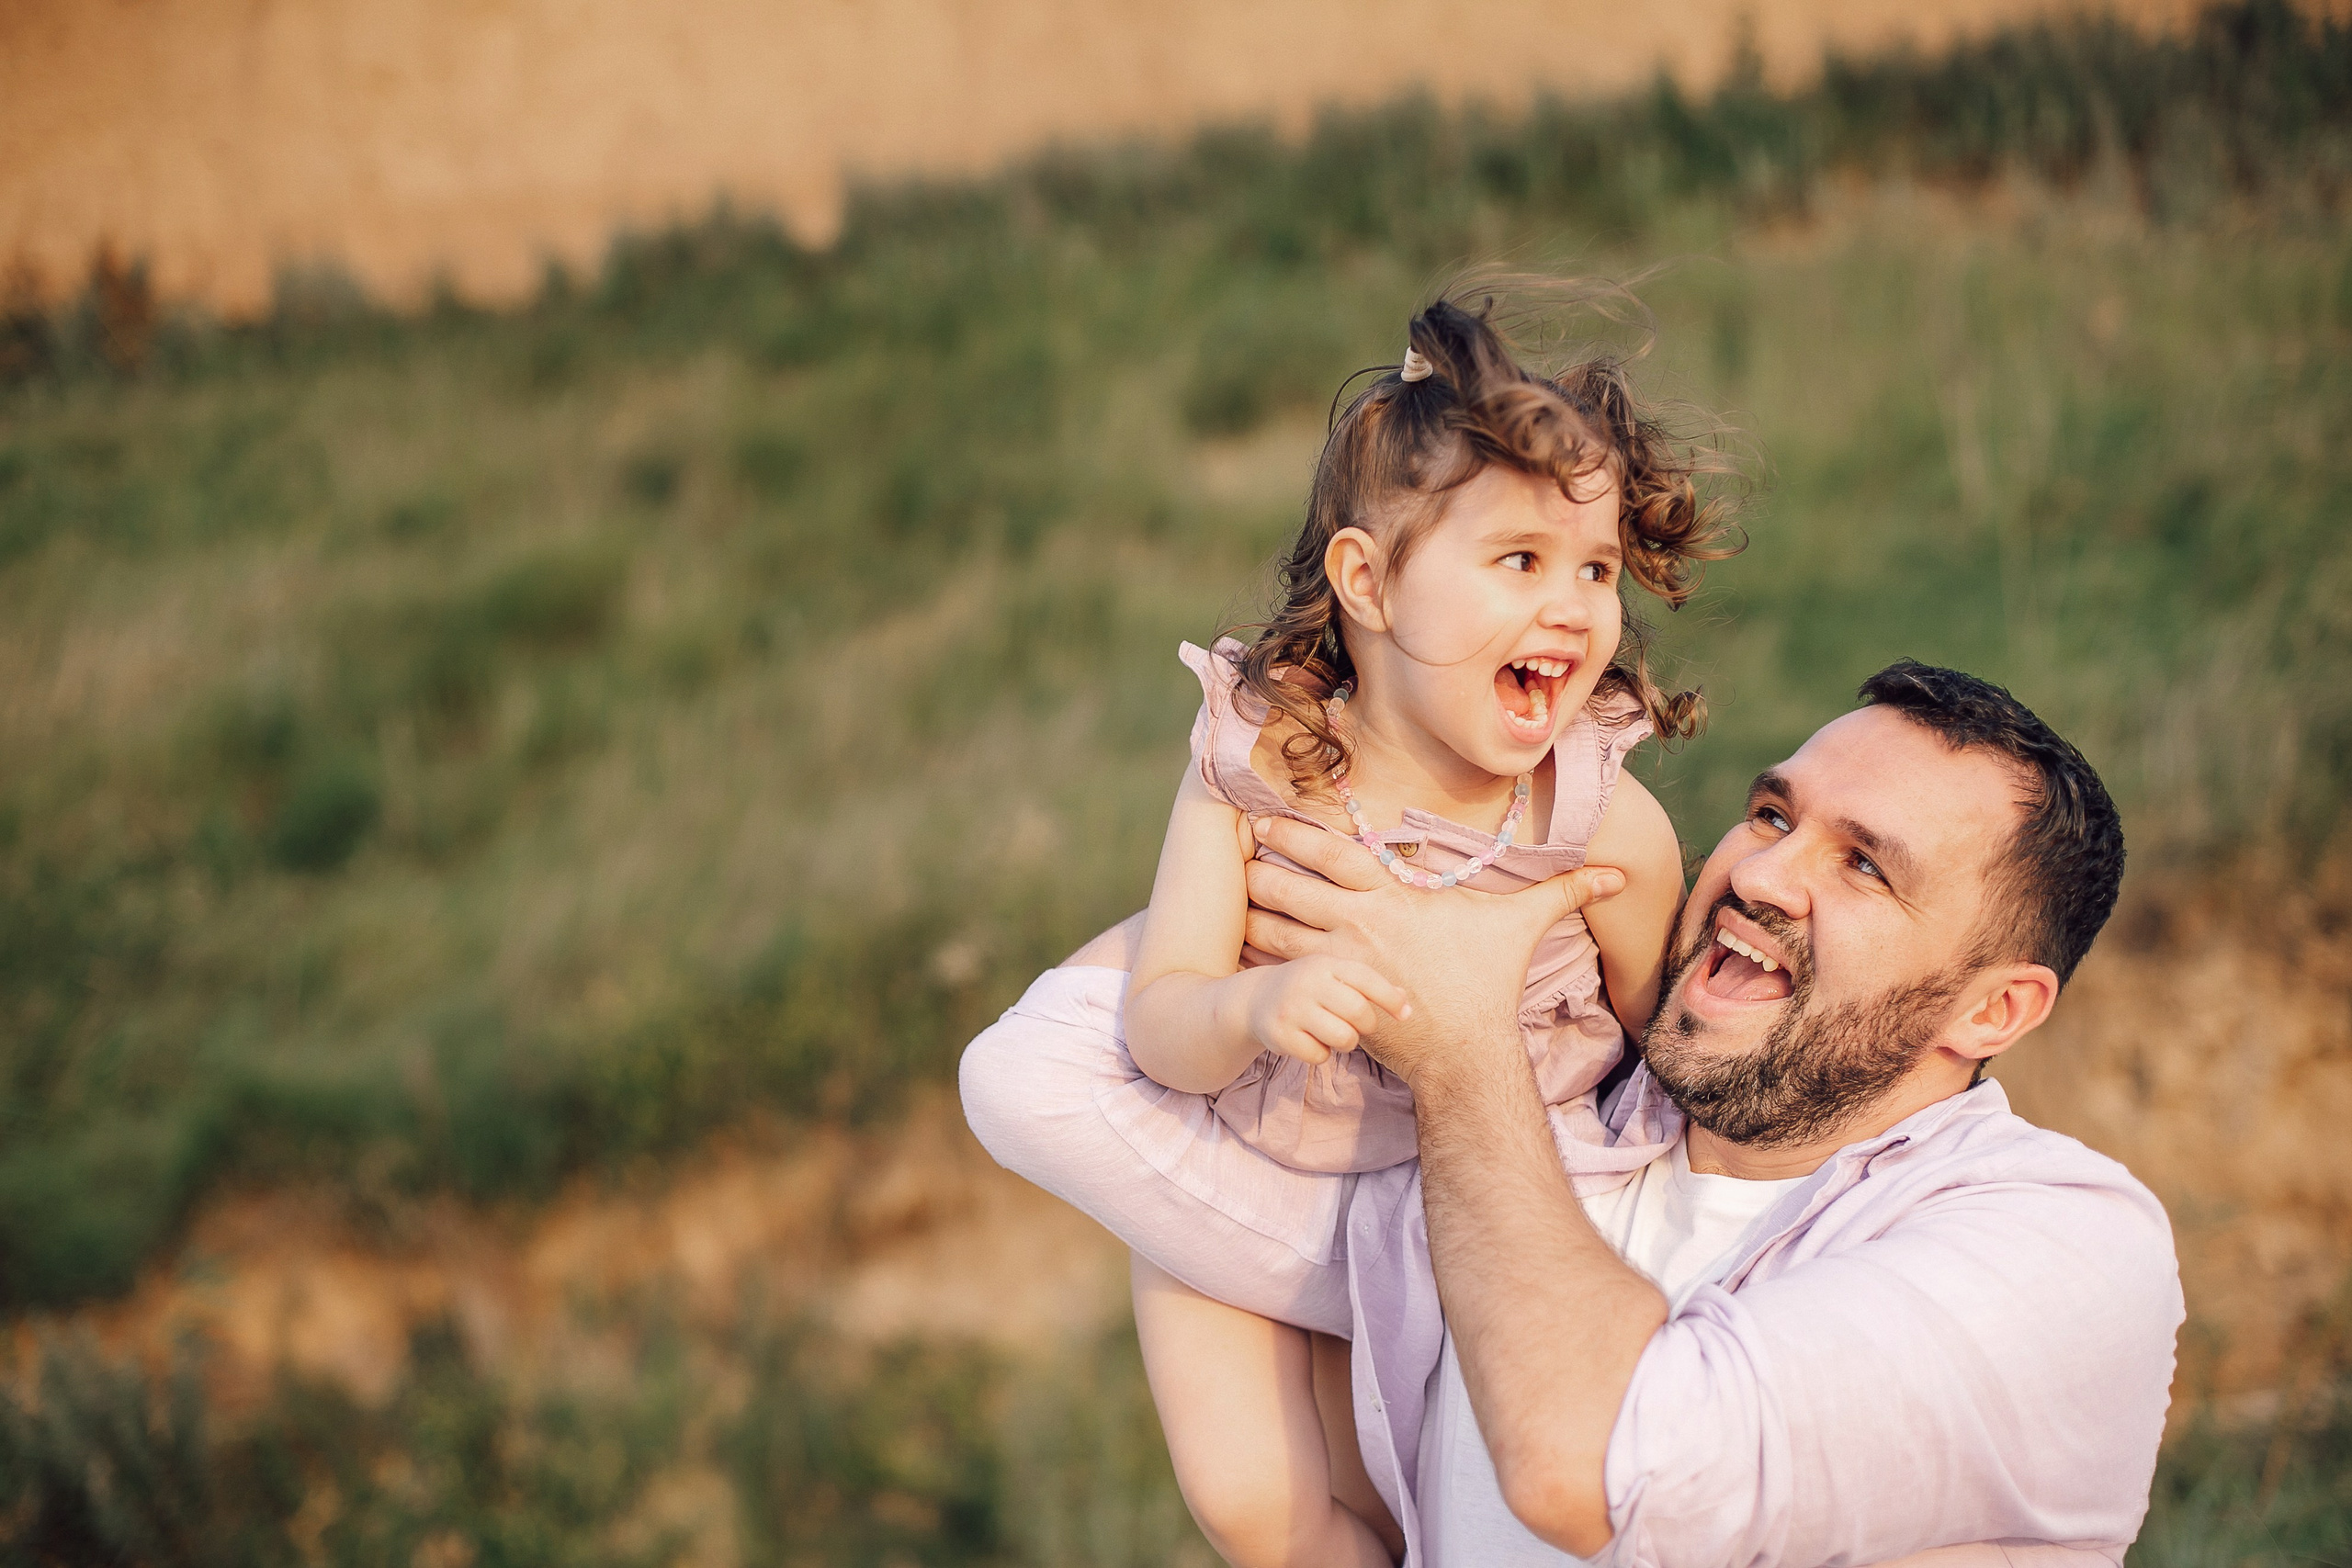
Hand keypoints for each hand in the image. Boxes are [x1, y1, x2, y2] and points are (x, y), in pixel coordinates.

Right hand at [1235, 953, 1413, 1065]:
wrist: (1255, 999)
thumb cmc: (1309, 988)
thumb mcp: (1334, 976)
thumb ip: (1369, 986)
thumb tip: (1406, 1004)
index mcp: (1325, 964)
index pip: (1366, 978)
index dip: (1390, 999)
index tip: (1405, 1015)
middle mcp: (1307, 982)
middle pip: (1358, 1011)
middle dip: (1366, 1025)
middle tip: (1358, 1025)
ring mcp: (1291, 1009)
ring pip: (1343, 1038)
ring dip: (1346, 1042)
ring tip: (1334, 1033)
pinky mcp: (1279, 1034)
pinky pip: (1319, 1056)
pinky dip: (1321, 1054)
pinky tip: (1310, 1040)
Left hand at [1241, 816, 1625, 1085]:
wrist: (1463, 1056)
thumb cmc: (1484, 985)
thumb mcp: (1521, 928)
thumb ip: (1564, 891)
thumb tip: (1619, 871)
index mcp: (1392, 900)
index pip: (1332, 853)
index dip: (1294, 832)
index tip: (1263, 817)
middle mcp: (1357, 928)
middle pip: (1286, 886)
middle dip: (1257, 870)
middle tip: (1232, 853)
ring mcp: (1338, 966)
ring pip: (1271, 930)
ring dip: (1249, 912)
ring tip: (1227, 896)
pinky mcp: (1328, 999)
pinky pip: (1275, 974)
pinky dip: (1253, 957)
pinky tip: (1237, 943)